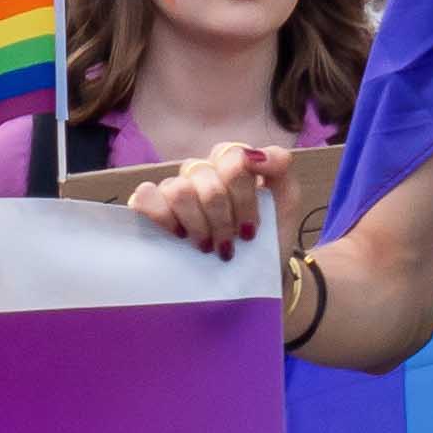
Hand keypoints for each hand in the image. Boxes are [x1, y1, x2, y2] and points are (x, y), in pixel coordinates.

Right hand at [126, 141, 282, 260]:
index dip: (242, 194)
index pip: (231, 156)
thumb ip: (280, 167)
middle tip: (232, 241)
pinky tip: (179, 235)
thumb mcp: (286, 202)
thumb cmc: (267, 238)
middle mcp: (201, 173)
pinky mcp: (150, 208)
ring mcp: (174, 190)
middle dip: (223, 216)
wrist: (250, 277)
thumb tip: (253, 155)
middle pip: (205, 176)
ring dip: (198, 223)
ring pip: (179, 190)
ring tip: (208, 245)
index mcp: (230, 165)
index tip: (251, 227)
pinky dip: (162, 216)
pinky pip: (146, 196)